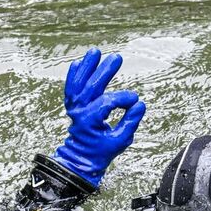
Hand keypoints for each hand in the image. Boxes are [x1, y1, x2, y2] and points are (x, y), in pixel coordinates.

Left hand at [53, 48, 146, 186]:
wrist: (81, 159)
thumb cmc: (101, 151)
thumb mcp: (120, 141)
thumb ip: (130, 122)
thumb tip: (139, 105)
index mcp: (90, 121)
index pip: (107, 103)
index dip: (122, 99)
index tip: (135, 99)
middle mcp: (79, 112)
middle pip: (91, 87)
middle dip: (104, 72)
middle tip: (117, 58)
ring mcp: (74, 108)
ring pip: (79, 83)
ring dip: (87, 67)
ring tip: (96, 52)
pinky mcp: (73, 105)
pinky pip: (71, 87)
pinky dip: (75, 74)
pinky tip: (80, 62)